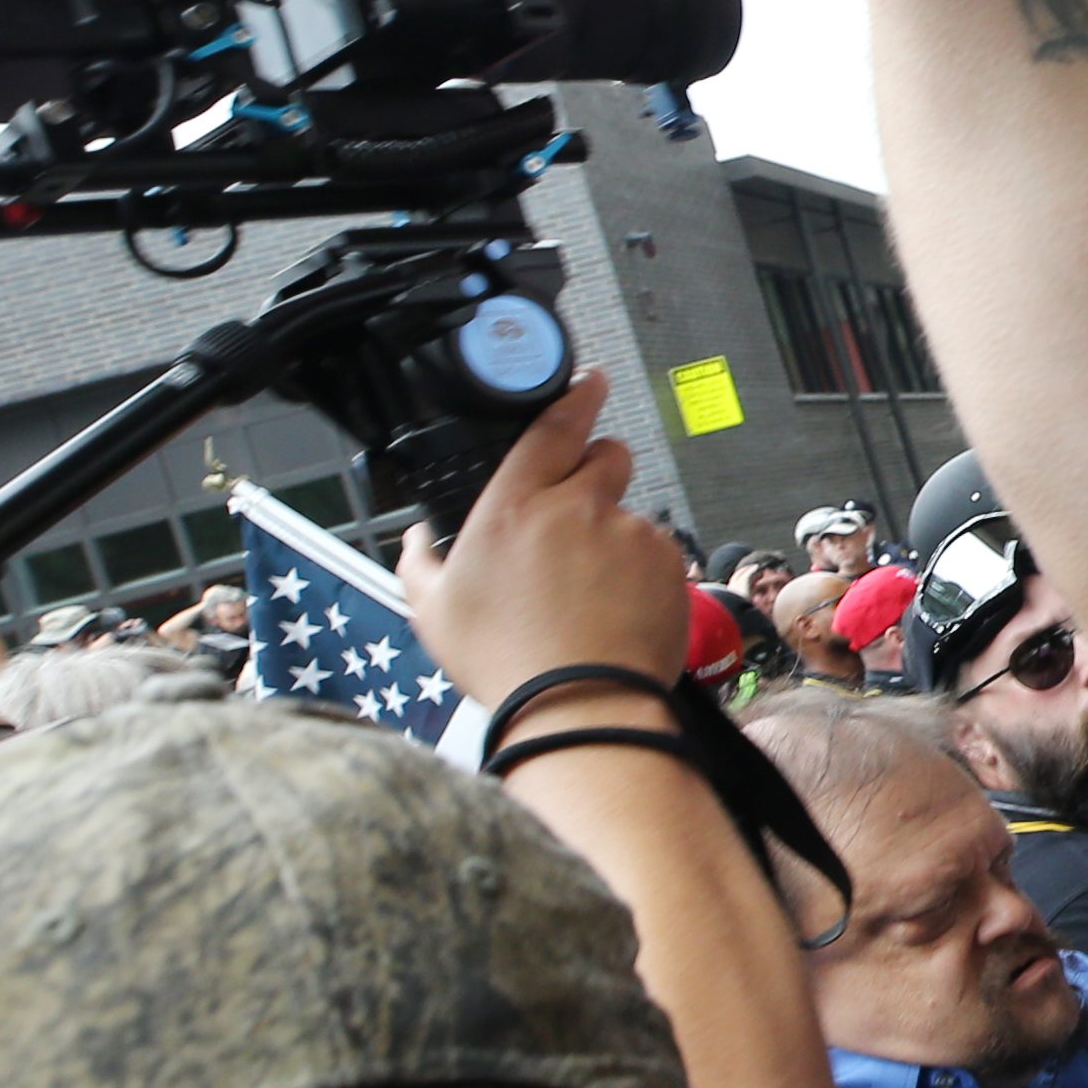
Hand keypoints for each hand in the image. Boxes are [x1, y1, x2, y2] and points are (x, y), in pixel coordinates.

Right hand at [395, 379, 689, 734]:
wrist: (578, 705)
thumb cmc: (503, 662)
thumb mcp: (433, 612)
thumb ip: (420, 562)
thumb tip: (420, 538)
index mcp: (514, 506)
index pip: (553, 427)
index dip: (574, 397)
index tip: (589, 383)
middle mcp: (576, 507)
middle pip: (606, 455)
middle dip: (598, 468)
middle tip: (579, 510)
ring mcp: (628, 533)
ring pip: (629, 512)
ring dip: (614, 535)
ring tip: (589, 592)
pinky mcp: (667, 563)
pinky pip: (657, 553)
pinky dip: (642, 572)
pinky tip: (616, 609)